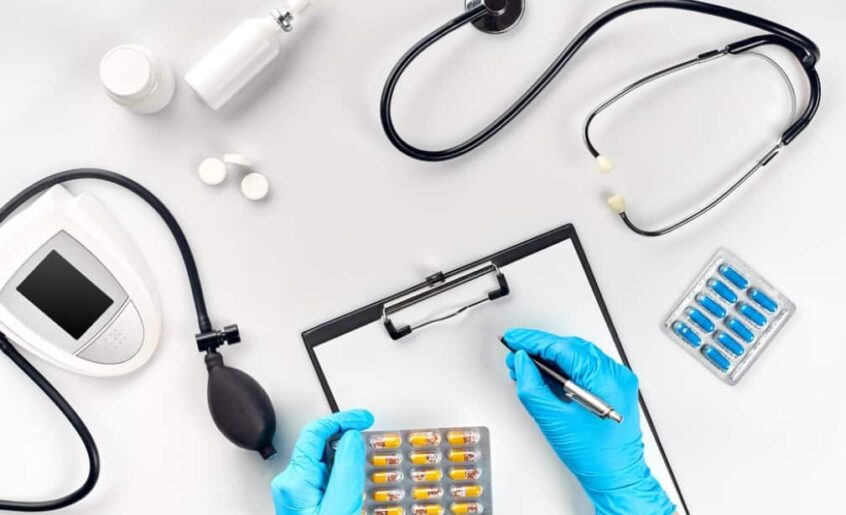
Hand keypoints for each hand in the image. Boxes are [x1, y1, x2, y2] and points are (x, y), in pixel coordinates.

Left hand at [271, 410, 373, 514]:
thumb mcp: (340, 506)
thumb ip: (347, 470)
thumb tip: (351, 438)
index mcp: (295, 480)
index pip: (315, 432)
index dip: (342, 420)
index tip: (363, 419)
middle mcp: (292, 483)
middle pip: (324, 447)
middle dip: (350, 444)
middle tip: (372, 445)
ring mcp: (298, 493)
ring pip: (329, 464)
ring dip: (351, 464)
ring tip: (370, 474)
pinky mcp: (307, 502)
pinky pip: (329, 480)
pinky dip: (347, 478)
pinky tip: (359, 489)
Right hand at [503, 328, 674, 514]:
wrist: (616, 477)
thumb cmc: (592, 455)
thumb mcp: (552, 419)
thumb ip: (532, 386)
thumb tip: (522, 362)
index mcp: (603, 378)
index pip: (562, 347)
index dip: (533, 341)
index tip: (514, 340)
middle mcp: (615, 374)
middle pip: (570, 348)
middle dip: (540, 349)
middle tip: (516, 353)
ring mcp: (617, 380)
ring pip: (577, 356)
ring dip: (551, 358)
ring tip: (527, 366)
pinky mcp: (614, 387)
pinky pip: (586, 368)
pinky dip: (565, 369)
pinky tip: (546, 375)